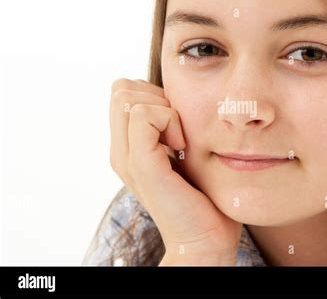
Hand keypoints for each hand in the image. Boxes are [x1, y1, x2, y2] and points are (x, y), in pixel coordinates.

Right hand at [109, 78, 241, 264]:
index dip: (152, 94)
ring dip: (163, 108)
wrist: (205, 237)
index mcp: (127, 148)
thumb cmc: (202, 195)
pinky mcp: (142, 166)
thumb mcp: (180, 152)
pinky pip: (144, 115)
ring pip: (127, 96)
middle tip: (178, 128)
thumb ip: (169, 127)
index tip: (175, 122)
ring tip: (180, 139)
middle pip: (121, 90)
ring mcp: (127, 159)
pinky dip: (169, 120)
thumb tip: (170, 98)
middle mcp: (120, 152)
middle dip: (155, 96)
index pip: (122, 91)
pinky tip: (182, 145)